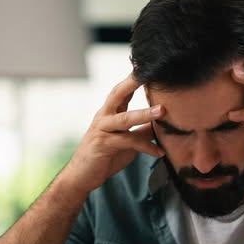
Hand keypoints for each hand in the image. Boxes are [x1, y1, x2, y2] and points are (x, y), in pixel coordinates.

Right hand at [62, 73, 164, 194]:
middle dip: (132, 82)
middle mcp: (104, 117)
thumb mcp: (128, 142)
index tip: (149, 67)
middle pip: (117, 94)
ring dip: (144, 113)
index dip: (135, 79)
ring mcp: (101, 130)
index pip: (122, 91)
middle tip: (148, 73)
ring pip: (124, 118)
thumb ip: (142, 131)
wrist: (81, 176)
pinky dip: (146, 147)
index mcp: (109, 113)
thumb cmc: (105, 156)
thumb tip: (162, 125)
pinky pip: (128, 142)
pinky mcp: (102, 145)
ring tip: (162, 110)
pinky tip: (160, 152)